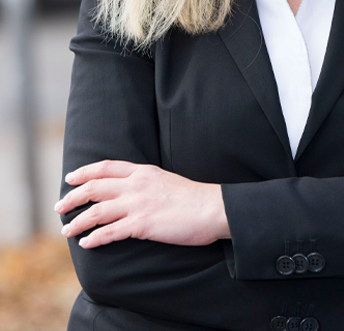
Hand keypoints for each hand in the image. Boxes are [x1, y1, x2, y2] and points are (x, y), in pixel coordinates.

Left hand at [55, 161, 227, 248]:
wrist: (215, 209)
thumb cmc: (196, 198)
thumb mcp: (168, 180)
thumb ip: (147, 182)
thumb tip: (131, 191)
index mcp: (144, 172)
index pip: (105, 167)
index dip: (84, 172)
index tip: (70, 179)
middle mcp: (137, 185)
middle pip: (93, 188)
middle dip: (71, 198)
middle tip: (60, 208)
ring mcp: (138, 204)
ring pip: (96, 212)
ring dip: (77, 222)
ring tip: (67, 230)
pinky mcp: (142, 224)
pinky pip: (109, 232)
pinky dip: (94, 239)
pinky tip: (87, 243)